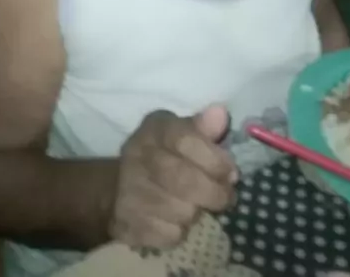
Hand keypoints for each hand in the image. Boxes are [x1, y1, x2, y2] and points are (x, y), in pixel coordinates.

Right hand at [109, 104, 237, 249]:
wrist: (117, 188)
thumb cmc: (164, 156)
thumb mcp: (183, 133)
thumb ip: (204, 127)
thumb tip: (221, 114)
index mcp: (155, 128)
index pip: (187, 139)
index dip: (215, 160)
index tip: (231, 173)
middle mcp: (137, 155)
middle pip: (184, 180)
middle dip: (214, 192)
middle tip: (226, 197)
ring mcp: (129, 190)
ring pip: (181, 211)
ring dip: (197, 212)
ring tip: (196, 205)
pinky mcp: (127, 223)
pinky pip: (169, 235)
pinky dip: (179, 231)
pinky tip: (176, 220)